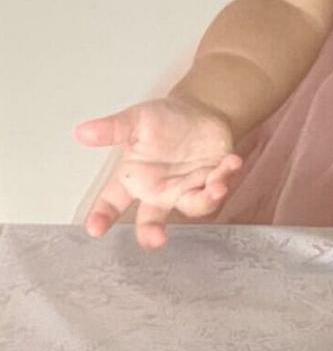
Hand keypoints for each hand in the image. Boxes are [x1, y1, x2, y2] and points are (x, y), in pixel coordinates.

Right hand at [73, 94, 243, 249]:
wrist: (200, 111)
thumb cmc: (164, 120)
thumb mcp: (137, 120)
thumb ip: (112, 129)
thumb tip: (81, 132)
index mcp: (135, 179)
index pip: (113, 201)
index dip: (102, 216)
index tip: (94, 229)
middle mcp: (159, 191)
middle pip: (151, 221)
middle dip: (152, 233)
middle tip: (156, 239)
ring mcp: (186, 189)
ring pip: (193, 206)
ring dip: (205, 199)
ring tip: (216, 188)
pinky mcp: (212, 180)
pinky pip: (219, 185)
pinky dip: (226, 176)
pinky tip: (231, 162)